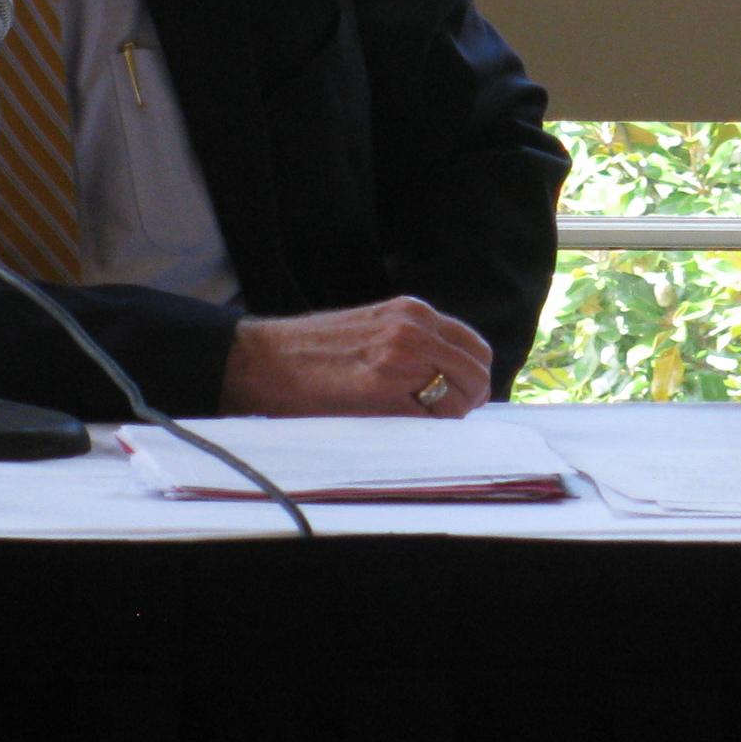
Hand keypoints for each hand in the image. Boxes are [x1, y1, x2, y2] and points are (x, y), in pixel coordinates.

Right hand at [218, 297, 491, 417]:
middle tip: (448, 416)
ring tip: (421, 422)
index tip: (462, 393)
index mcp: (412, 311)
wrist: (265, 360)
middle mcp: (413, 330)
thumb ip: (413, 341)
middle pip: (475, 372)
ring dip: (450, 416)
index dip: (473, 375)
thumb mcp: (374, 327)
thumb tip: (449, 373)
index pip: (473, 346)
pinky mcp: (383, 392)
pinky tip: (404, 428)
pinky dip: (428, 429)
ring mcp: (400, 360)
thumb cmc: (313, 351)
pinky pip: (431, 419)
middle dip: (469, 399)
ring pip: (459, 398)